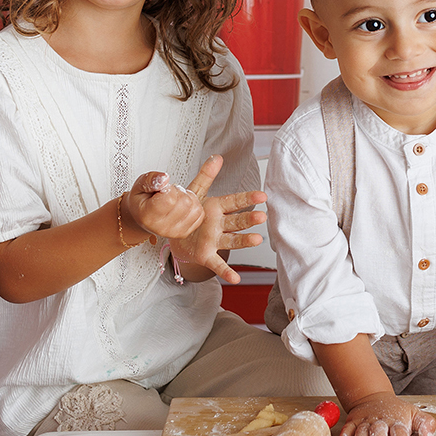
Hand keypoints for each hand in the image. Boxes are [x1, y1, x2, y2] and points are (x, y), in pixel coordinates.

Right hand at [124, 170, 204, 243]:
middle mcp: (162, 228)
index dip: (169, 188)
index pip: (170, 199)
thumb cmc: (141, 201)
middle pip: (186, 202)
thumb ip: (151, 179)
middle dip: (179, 192)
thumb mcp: (140, 185)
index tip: (162, 189)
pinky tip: (182, 205)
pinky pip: (200, 214)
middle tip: (169, 193)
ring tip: (175, 198)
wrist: (142, 217)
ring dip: (188, 198)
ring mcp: (174, 232)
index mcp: (148, 216)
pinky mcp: (184, 233)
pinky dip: (194, 205)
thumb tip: (165, 178)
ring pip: (195, 207)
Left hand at [167, 155, 267, 283]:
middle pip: (236, 222)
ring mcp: (215, 240)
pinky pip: (217, 264)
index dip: (247, 199)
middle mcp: (219, 225)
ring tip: (256, 240)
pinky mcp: (207, 255)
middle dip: (249, 219)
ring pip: (232, 240)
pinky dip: (226, 272)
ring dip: (244, 241)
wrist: (174, 232)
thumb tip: (218, 156)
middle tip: (261, 216)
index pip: (235, 202)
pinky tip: (236, 279)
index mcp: (217, 207)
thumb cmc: (188, 211)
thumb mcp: (194, 191)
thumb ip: (206, 175)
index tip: (261, 195)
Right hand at [335, 392, 434, 435]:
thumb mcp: (415, 414)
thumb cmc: (396, 411)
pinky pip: (346, 430)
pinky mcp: (353, 422)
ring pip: (362, 432)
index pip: (399, 432)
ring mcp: (365, 422)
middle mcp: (379, 422)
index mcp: (396, 421)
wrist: (373, 397)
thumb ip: (426, 424)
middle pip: (379, 432)